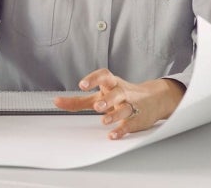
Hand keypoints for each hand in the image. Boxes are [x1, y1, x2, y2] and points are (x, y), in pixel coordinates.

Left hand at [53, 69, 185, 139]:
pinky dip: (122, 130)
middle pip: (117, 93)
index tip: (82, 85)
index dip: (94, 79)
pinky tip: (113, 135)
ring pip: (125, 108)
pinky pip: (130, 124)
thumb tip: (56, 102)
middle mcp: (122, 92)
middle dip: (108, 99)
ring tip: (104, 121)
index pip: (104, 76)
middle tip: (97, 106)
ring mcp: (131, 105)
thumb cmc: (120, 95)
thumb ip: (79, 100)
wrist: (154, 99)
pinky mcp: (138, 119)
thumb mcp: (100, 94)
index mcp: (112, 83)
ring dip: (114, 114)